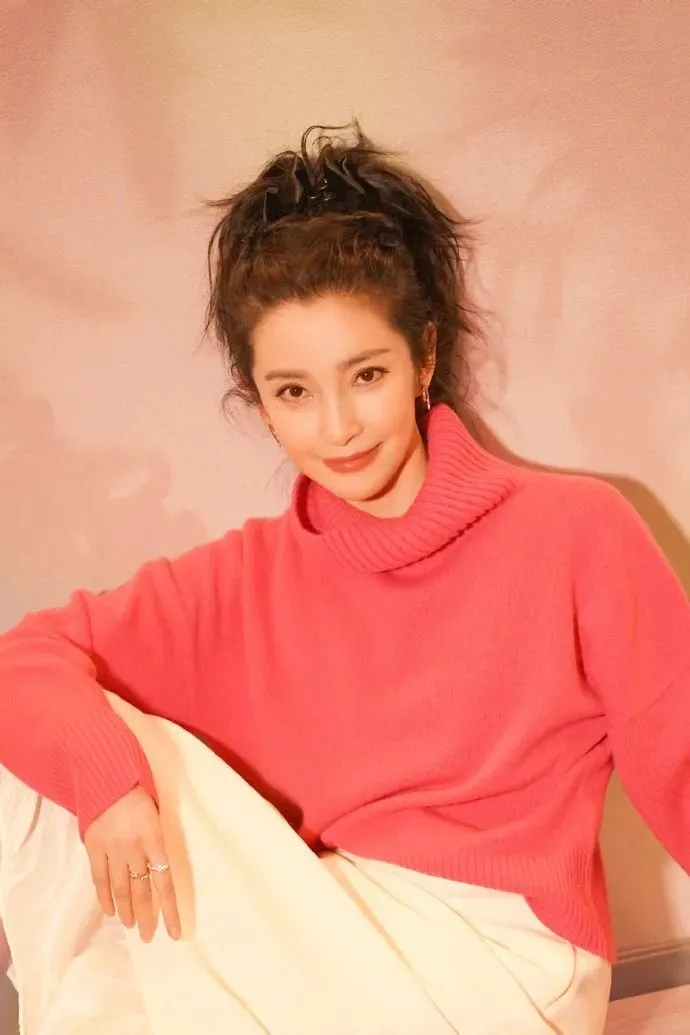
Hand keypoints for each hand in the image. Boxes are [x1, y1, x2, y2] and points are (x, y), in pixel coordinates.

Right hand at [83, 786, 180, 941]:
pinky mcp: (94, 847)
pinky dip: (105, 896)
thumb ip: (158, 840)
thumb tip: (160, 866)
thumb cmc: (139, 789)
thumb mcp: (158, 812)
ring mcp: (112, 849)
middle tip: (149, 936)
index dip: (170, 910)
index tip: (174, 933)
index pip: (165, 883)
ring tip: (132, 927)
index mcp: (155, 838)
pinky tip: (110, 911)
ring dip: (127, 910)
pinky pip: (99, 878)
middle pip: (143, 890)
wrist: (107, 773)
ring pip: (121, 888)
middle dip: (147, 916)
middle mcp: (134, 848)